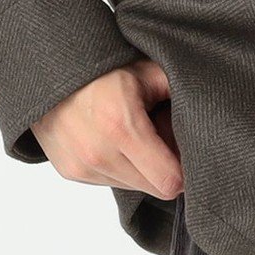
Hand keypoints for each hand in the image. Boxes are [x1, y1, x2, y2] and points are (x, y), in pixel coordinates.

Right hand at [31, 57, 181, 199]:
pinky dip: (119, 167)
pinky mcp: (70, 172)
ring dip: (141, 169)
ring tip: (136, 136)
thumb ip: (178, 91)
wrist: (50, 70)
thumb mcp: (147, 71)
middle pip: (153, 187)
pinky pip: (109, 181)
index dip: (184, 170)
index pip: (169, 181)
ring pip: (132, 186)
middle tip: (161, 137)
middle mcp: (99, 154)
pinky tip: (115, 140)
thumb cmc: (103, 68)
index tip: (184, 150)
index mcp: (122, 127)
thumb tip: (204, 112)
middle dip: (164, 167)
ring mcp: (81, 166)